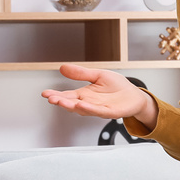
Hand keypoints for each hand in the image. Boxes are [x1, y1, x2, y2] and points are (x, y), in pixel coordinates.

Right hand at [41, 64, 157, 125]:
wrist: (134, 96)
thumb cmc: (117, 87)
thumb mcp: (97, 75)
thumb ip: (81, 73)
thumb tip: (63, 67)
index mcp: (84, 94)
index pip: (67, 95)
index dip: (56, 95)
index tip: (45, 93)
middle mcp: (89, 103)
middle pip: (71, 103)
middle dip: (60, 101)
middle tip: (51, 99)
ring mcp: (98, 109)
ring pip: (82, 109)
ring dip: (71, 106)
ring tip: (61, 102)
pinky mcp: (110, 111)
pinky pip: (98, 111)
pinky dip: (89, 109)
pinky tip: (81, 105)